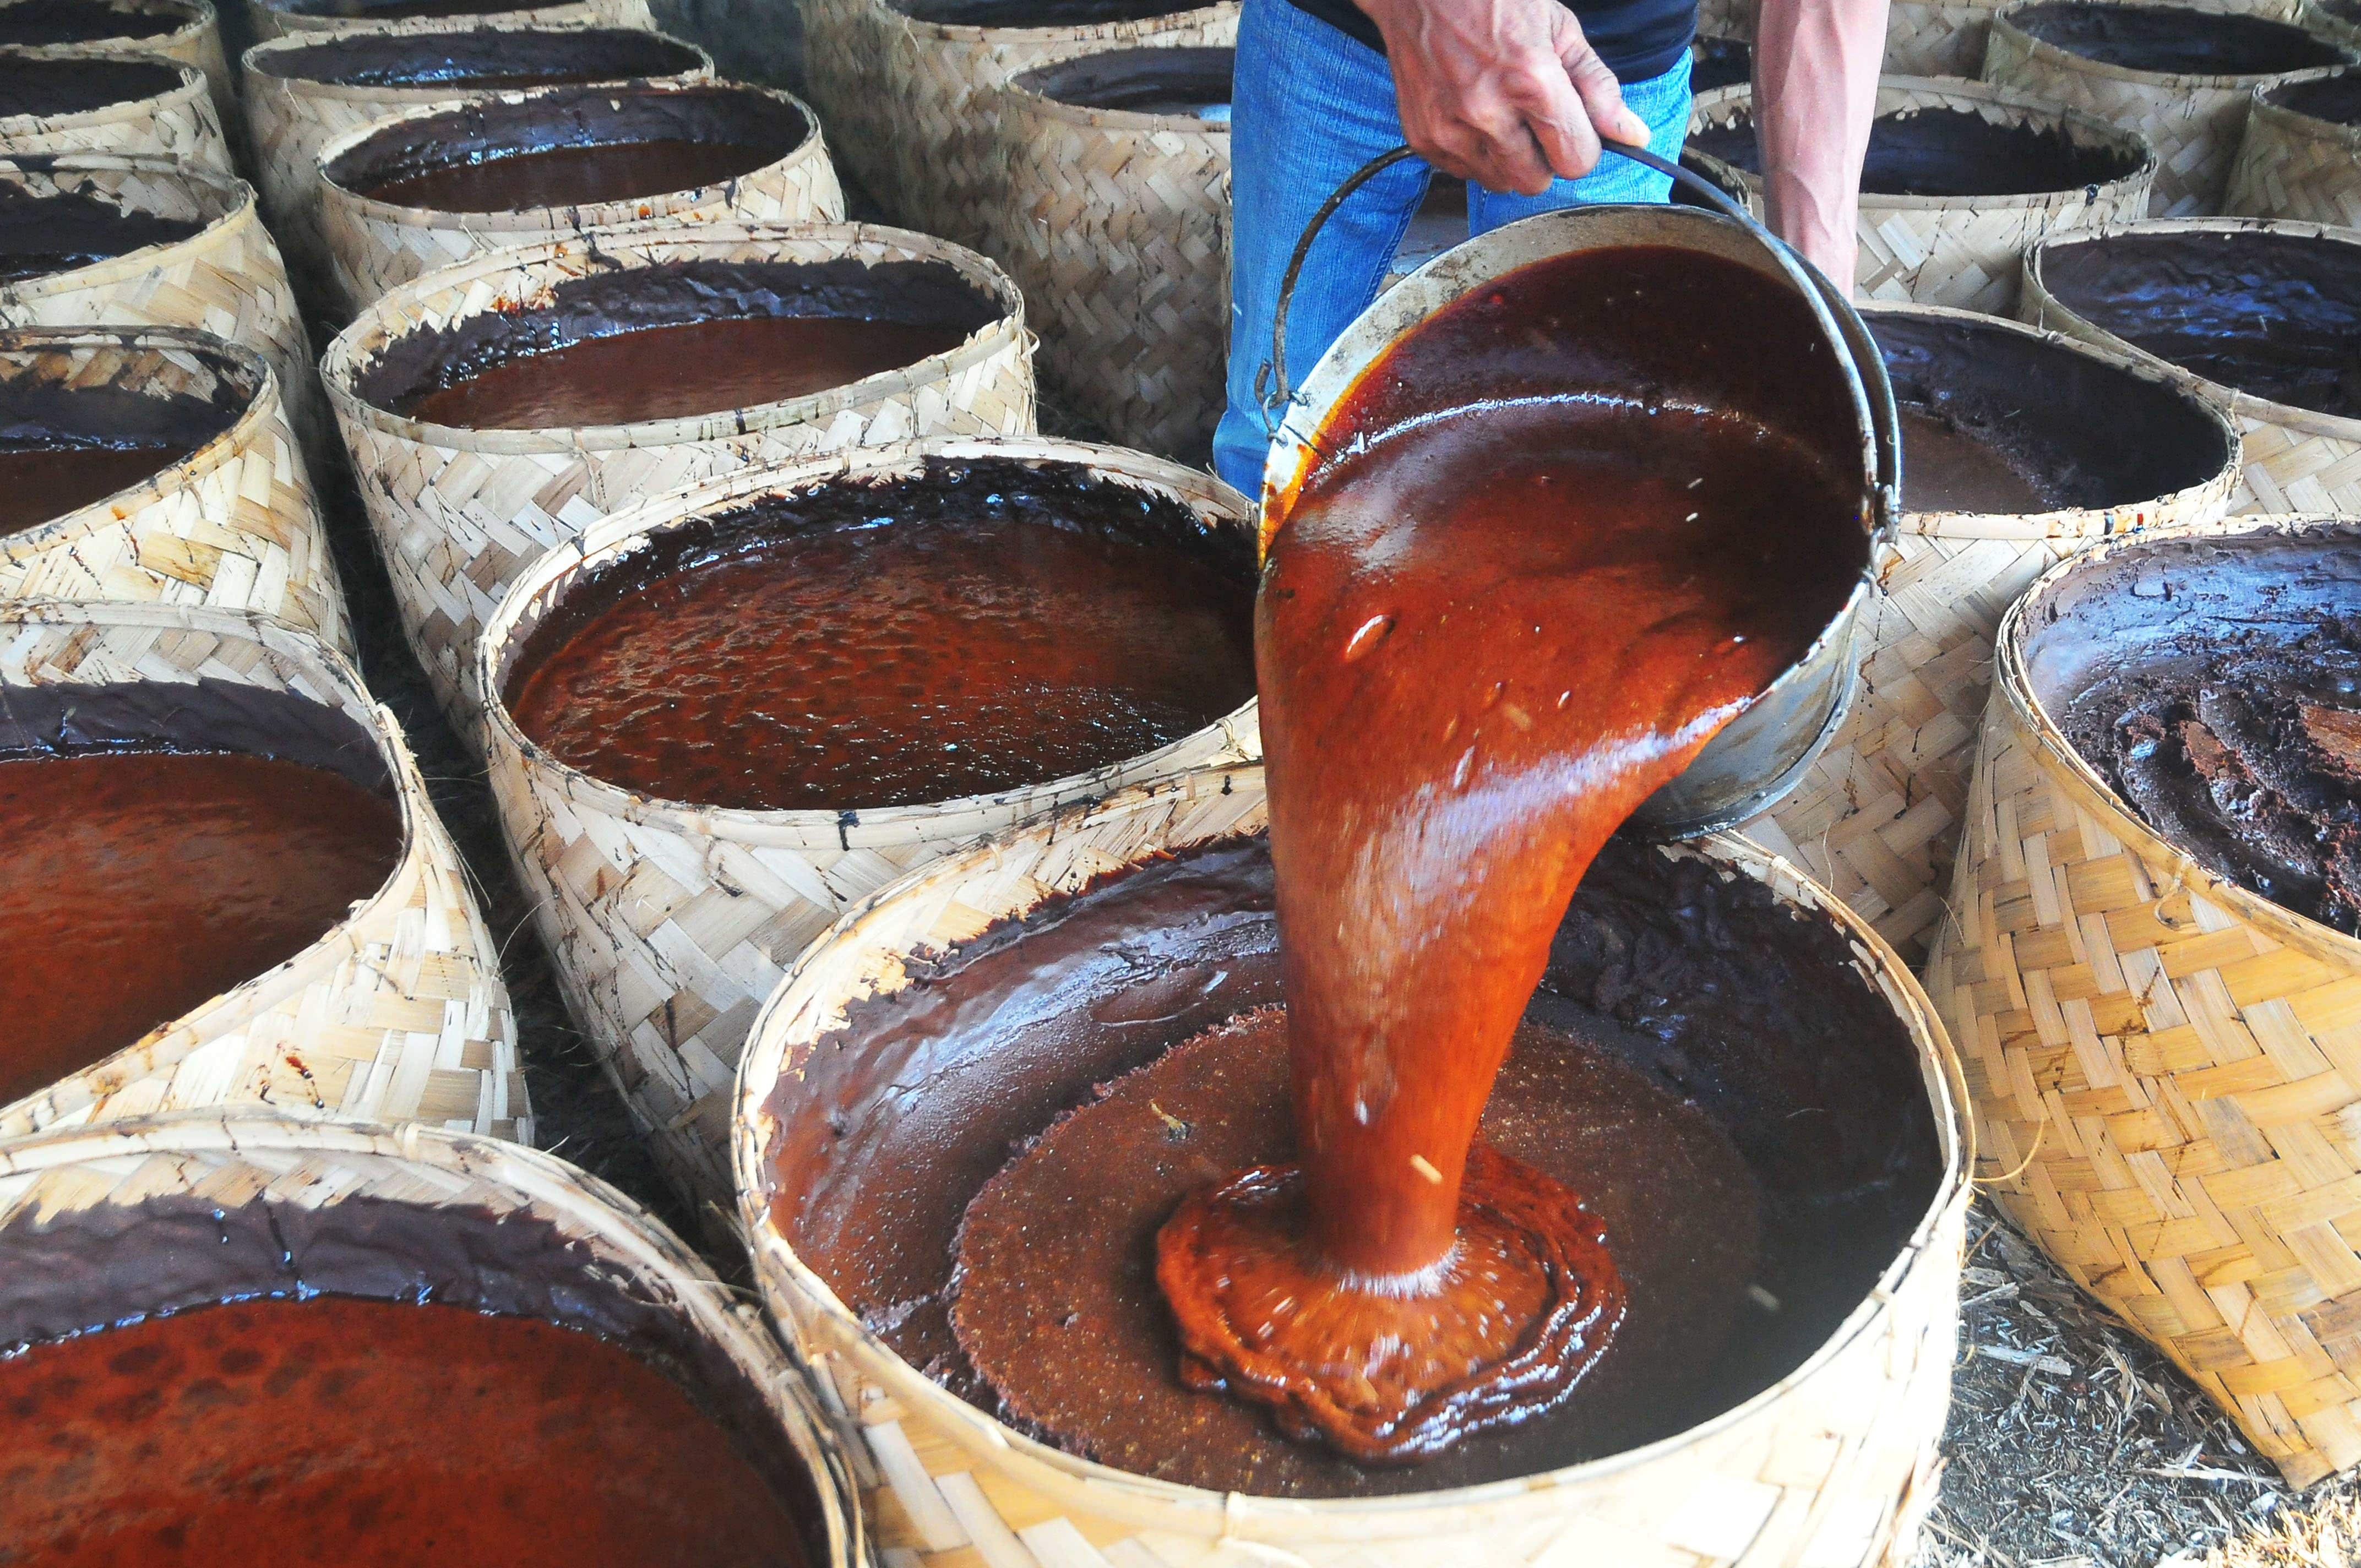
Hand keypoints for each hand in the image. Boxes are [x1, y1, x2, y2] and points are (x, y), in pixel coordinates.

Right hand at [1357, 0, 1650, 196]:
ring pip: (1500, 183)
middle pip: (1536, 182)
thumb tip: (1634, 136)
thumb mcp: (1560, 30)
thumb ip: (1598, 88)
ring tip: (1501, 114)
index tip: (1572, 126)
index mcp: (1531, 80)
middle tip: (1534, 119)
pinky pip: (1464, 173)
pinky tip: (1473, 115)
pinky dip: (1475, 153)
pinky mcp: (1424, 138)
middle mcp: (1487, 112)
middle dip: (1544, 157)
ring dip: (1509, 159)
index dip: (1581, 145)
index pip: (1576, 161)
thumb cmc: (1493, 0)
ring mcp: (1449, 129)